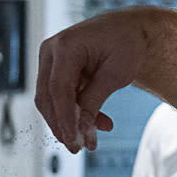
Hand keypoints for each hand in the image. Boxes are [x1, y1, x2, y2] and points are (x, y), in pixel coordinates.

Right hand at [35, 12, 148, 150]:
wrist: (129, 29)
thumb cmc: (126, 44)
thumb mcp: (115, 75)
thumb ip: (94, 101)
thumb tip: (80, 130)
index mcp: (66, 45)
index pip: (58, 89)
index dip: (64, 119)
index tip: (74, 141)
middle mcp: (52, 50)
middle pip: (47, 97)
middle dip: (62, 125)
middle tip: (78, 147)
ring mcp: (51, 60)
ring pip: (50, 100)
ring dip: (69, 121)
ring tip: (90, 138)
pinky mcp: (55, 70)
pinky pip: (59, 97)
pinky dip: (74, 113)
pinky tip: (96, 124)